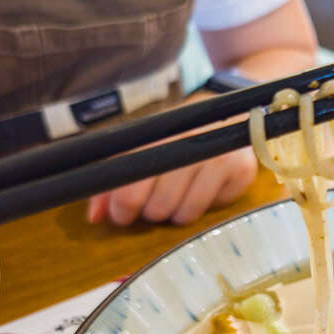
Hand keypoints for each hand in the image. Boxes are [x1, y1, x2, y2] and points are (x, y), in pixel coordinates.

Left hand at [86, 140, 257, 226]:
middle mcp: (187, 142)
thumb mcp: (141, 151)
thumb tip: (94, 218)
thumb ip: (112, 183)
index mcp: (156, 135)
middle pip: (158, 205)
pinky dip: (202, 208)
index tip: (122, 214)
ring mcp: (216, 157)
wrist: (223, 115)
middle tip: (153, 205)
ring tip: (177, 199)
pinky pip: (210, 209)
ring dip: (175, 214)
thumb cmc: (175, 139)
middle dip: (150, 212)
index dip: (122, 206)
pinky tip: (201, 192)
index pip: (131, 181)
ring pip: (184, 213)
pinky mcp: (239, 170)